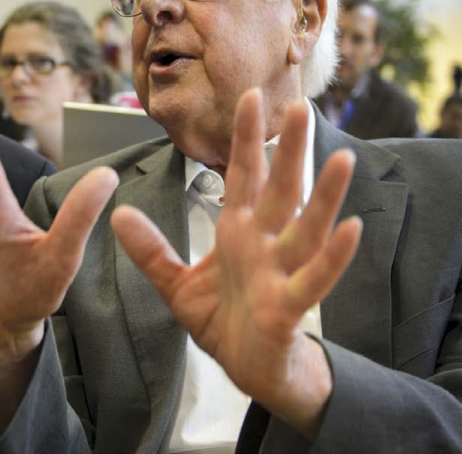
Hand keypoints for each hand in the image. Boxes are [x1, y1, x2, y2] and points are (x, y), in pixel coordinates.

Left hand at [111, 89, 361, 435]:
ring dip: (322, 196)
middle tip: (299, 106)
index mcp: (238, 232)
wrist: (247, 369)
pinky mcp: (290, 306)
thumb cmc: (223, 321)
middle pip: (278, 189)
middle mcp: (263, 244)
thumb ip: (151, 249)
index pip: (242, 176)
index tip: (247, 98)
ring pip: (305, 228)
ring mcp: (280, 272)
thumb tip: (118, 214)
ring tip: (340, 159)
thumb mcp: (176, 284)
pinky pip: (314, 278)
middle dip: (287, 151)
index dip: (245, 139)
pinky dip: (332, 256)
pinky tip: (349, 228)